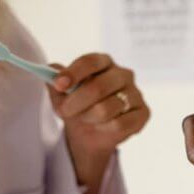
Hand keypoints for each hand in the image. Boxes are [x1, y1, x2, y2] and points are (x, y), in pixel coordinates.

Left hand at [50, 53, 149, 182]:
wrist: (91, 132)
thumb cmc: (77, 106)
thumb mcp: (61, 95)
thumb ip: (55, 82)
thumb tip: (50, 71)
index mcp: (104, 62)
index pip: (91, 61)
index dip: (74, 72)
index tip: (59, 84)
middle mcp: (124, 74)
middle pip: (98, 86)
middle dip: (76, 102)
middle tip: (63, 111)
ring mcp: (136, 93)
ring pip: (107, 109)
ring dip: (88, 117)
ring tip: (85, 119)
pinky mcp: (143, 113)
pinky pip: (120, 124)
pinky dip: (104, 128)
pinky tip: (101, 127)